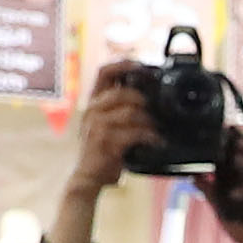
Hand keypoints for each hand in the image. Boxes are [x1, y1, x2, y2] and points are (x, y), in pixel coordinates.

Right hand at [46, 64, 164, 242]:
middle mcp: (92, 110)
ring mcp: (97, 125)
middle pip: (122, 92)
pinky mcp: (106, 141)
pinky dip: (149, 137)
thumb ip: (118, 110)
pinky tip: (155, 142)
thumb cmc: (101, 153)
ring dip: (148, 121)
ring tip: (156, 130)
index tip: (142, 66)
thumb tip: (146, 99)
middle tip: (155, 111)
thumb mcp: (105, 125)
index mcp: (93, 103)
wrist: (87, 179)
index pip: (104, 71)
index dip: (124, 64)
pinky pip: (134, 132)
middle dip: (143, 100)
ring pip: (131, 112)